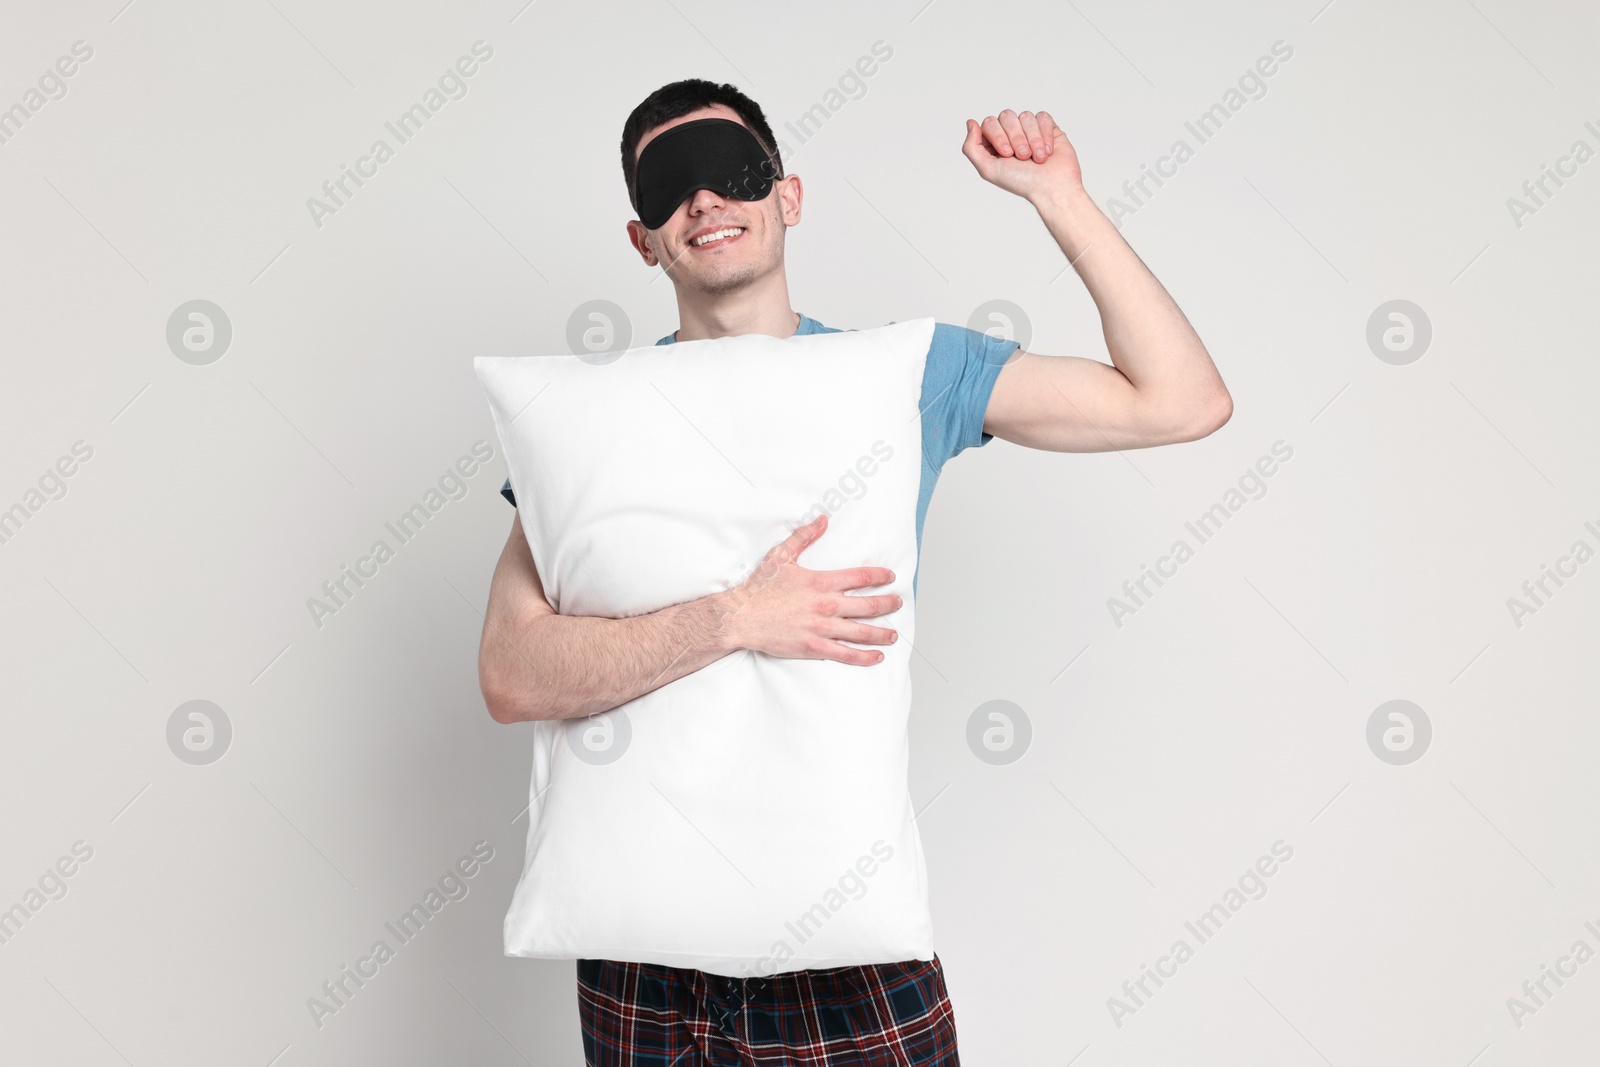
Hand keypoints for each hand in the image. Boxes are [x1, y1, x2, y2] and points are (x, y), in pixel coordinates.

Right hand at [715, 513, 901, 665]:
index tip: (891, 577)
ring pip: (862, 632)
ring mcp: (821, 628)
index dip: (880, 576)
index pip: (860, 577)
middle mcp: (826, 605)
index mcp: (820, 582)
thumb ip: (804, 536)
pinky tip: (877, 657)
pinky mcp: (814, 647)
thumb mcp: (781, 556)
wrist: (740, 617)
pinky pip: (846, 654)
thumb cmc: (759, 587)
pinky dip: (864, 657)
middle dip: (888, 604)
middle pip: (868, 605)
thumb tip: (822, 519)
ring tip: (894, 635)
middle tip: (898, 603)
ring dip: (882, 634)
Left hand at [962, 109, 1081, 202]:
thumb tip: (971, 122)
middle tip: (1023, 157)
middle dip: (1016, 138)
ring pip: (1025, 116)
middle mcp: (1011, 135)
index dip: (998, 136)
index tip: (1007, 155)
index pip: (989, 123)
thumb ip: (971, 147)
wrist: (1052, 186)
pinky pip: (1042, 117)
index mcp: (994, 144)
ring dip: (1032, 139)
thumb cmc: (1022, 182)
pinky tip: (1047, 150)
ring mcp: (1029, 130)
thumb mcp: (988, 169)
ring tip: (1038, 158)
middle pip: (1006, 116)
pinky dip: (1045, 134)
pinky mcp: (1048, 128)